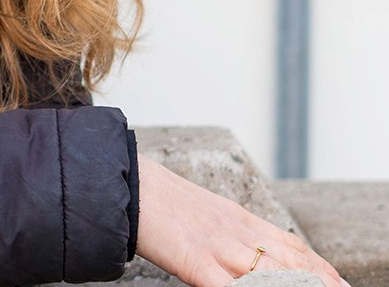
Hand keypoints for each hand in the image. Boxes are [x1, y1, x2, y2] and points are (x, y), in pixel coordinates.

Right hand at [135, 154, 348, 286]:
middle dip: (321, 280)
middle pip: (291, 260)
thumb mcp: (196, 207)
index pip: (288, 242)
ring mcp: (219, 247)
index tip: (337, 279)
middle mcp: (235, 231)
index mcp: (234, 217)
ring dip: (300, 286)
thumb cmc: (151, 196)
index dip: (318, 264)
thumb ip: (220, 226)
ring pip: (274, 274)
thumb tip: (234, 245)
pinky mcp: (197, 261)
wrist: (122, 183)